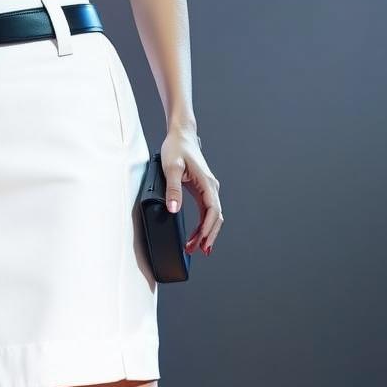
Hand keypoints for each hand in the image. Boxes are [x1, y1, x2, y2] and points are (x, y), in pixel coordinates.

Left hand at [159, 125, 222, 256]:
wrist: (181, 135)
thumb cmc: (177, 148)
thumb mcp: (171, 167)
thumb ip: (172, 188)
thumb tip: (173, 209)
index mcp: (207, 183)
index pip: (213, 212)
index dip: (208, 230)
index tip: (202, 244)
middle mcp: (211, 187)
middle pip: (215, 217)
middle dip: (208, 236)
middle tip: (198, 252)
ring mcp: (208, 188)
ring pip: (212, 215)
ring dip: (205, 232)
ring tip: (195, 247)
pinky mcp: (202, 189)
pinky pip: (206, 211)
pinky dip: (203, 224)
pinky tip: (196, 234)